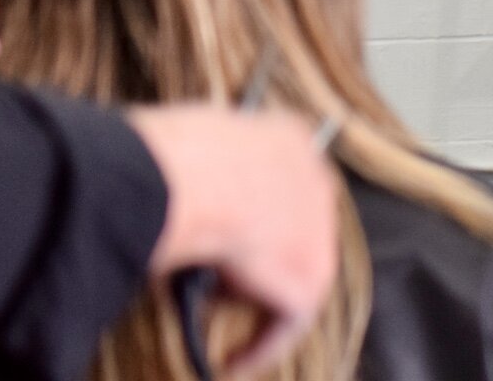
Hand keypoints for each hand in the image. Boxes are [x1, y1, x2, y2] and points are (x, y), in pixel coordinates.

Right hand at [126, 105, 339, 375]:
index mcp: (289, 136)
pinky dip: (259, 346)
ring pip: (294, 272)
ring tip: (227, 317)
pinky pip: (285, 322)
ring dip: (263, 296)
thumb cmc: (173, 152)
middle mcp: (316, 180)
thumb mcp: (196, 134)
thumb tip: (180, 183)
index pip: (284, 174)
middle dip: (267, 250)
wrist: (185, 180)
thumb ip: (208, 159)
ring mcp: (319, 234)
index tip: (236, 226)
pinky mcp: (307, 282)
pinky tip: (233, 360)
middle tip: (231, 273)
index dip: (258, 203)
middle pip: (297, 224)